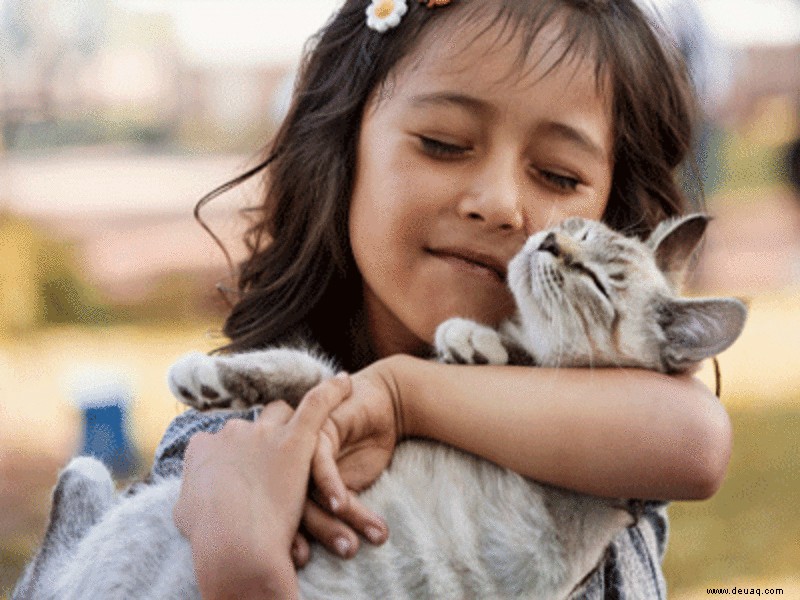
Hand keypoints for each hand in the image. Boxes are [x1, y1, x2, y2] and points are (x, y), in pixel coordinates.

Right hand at [173, 373, 350, 599]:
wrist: (233, 546)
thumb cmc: (210, 540)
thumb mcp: (187, 518)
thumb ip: (192, 500)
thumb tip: (191, 503)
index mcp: (203, 449)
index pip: (221, 441)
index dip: (234, 457)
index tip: (242, 474)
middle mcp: (231, 433)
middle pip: (250, 426)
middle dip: (261, 442)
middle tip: (273, 466)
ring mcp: (263, 433)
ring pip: (281, 413)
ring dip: (289, 425)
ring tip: (303, 439)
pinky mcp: (296, 438)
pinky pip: (317, 403)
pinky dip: (333, 391)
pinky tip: (346, 383)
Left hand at [292, 357, 403, 563]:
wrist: (382, 405)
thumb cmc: (360, 446)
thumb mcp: (345, 483)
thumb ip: (328, 507)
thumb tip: (321, 546)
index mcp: (282, 475)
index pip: (275, 513)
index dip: (288, 540)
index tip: (303, 561)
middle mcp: (285, 461)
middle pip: (286, 504)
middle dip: (312, 534)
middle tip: (333, 555)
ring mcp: (298, 445)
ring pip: (306, 489)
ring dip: (330, 519)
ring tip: (350, 545)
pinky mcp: (318, 430)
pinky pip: (320, 462)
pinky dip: (331, 485)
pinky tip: (342, 504)